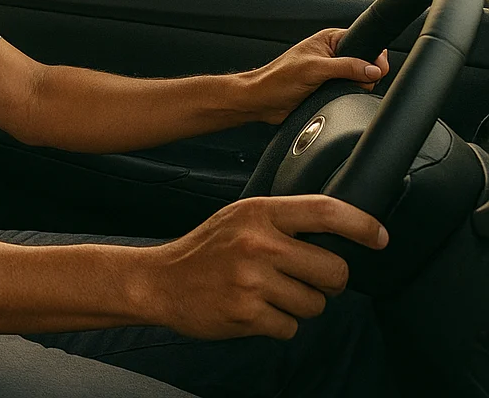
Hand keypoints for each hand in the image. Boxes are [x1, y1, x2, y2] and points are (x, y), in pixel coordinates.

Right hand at [139, 194, 387, 339]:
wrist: (159, 281)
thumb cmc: (205, 251)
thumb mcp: (240, 219)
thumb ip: (282, 221)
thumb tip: (339, 232)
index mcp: (258, 212)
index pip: (325, 211)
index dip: (361, 224)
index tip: (379, 237)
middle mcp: (257, 243)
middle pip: (334, 270)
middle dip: (328, 281)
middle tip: (303, 278)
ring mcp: (252, 279)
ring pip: (316, 304)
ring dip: (300, 306)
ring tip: (268, 294)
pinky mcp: (246, 313)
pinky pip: (291, 328)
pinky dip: (277, 324)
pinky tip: (254, 309)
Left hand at [245, 28, 388, 124]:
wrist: (262, 101)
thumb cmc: (277, 79)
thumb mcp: (315, 69)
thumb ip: (346, 67)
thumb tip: (373, 69)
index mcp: (329, 40)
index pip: (364, 42)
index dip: (373, 56)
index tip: (375, 69)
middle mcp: (333, 54)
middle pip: (367, 63)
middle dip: (365, 75)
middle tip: (349, 81)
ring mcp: (332, 72)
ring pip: (361, 79)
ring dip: (356, 87)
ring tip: (337, 90)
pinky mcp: (330, 88)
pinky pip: (350, 91)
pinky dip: (350, 95)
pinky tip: (338, 97)